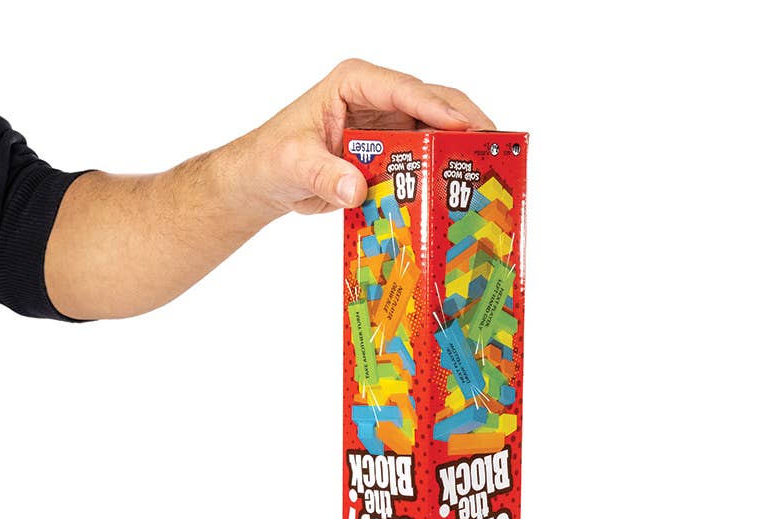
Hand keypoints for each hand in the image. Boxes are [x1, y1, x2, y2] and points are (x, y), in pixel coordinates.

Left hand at [243, 58, 495, 216]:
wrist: (268, 180)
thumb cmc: (273, 159)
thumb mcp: (293, 163)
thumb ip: (323, 175)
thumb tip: (356, 190)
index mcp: (355, 83)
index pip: (402, 89)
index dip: (436, 107)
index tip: (463, 127)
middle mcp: (379, 97)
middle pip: (433, 103)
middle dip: (466, 124)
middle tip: (495, 149)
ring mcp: (390, 124)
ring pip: (438, 130)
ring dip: (462, 149)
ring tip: (489, 170)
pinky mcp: (394, 151)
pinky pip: (427, 158)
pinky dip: (445, 172)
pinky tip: (463, 189)